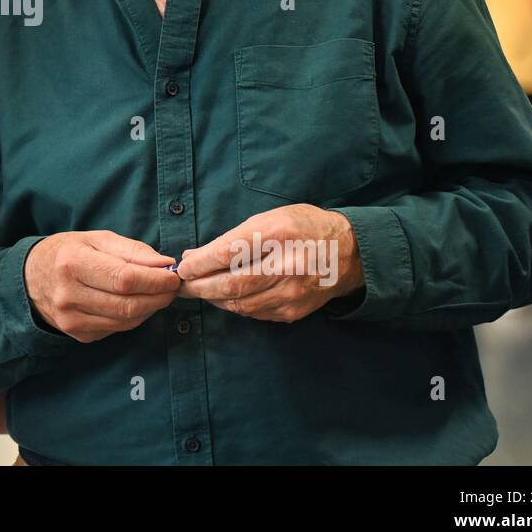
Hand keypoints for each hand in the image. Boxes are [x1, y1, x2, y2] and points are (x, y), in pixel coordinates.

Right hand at [24, 230, 179, 342]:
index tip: (172, 275)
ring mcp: (71, 319)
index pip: (123, 279)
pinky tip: (135, 303)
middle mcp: (69, 294)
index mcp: (72, 263)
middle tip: (172, 287)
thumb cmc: (68, 252)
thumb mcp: (96, 239)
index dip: (154, 280)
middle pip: (127, 304)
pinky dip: (133, 317)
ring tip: (157, 294)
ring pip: (126, 321)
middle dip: (158, 297)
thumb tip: (165, 264)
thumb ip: (132, 250)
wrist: (30, 279)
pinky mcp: (78, 335)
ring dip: (150, 308)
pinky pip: (117, 329)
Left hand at [176, 204, 362, 322]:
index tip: (183, 267)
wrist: (350, 252)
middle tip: (181, 286)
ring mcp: (291, 292)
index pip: (228, 253)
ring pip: (240, 303)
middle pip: (231, 284)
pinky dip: (235, 306)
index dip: (200, 264)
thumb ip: (234, 237)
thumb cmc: (304, 227)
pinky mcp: (293, 310)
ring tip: (199, 291)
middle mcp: (286, 265)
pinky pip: (254, 313)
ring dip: (214, 299)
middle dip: (199, 287)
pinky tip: (225, 298)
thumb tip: (196, 256)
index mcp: (277, 234)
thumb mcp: (271, 218)